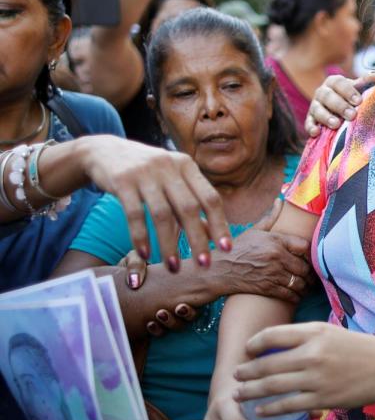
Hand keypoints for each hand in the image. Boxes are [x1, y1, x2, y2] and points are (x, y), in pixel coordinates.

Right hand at [75, 135, 230, 272]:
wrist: (103, 151)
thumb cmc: (146, 173)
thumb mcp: (171, 182)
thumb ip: (191, 205)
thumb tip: (212, 235)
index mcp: (187, 166)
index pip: (210, 198)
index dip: (220, 224)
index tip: (227, 249)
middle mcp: (169, 166)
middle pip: (189, 208)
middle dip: (198, 239)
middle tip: (204, 265)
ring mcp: (144, 172)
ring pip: (162, 214)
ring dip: (169, 244)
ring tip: (173, 268)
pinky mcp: (122, 180)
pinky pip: (134, 214)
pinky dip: (141, 237)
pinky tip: (145, 255)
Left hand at [115, 250, 196, 336]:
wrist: (113, 288)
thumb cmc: (127, 270)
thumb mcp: (132, 261)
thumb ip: (136, 264)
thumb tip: (136, 281)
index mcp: (178, 283)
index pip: (196, 293)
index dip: (196, 300)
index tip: (184, 300)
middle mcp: (176, 300)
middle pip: (192, 313)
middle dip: (188, 313)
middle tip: (179, 308)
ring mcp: (166, 314)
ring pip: (179, 324)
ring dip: (172, 322)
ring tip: (160, 314)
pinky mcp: (155, 326)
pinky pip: (162, 332)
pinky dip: (158, 329)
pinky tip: (149, 324)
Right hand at [210, 203, 311, 302]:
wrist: (218, 270)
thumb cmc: (236, 249)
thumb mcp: (253, 231)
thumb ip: (270, 217)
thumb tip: (280, 201)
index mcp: (275, 240)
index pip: (305, 246)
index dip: (310, 253)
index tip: (310, 257)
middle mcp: (276, 256)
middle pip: (305, 267)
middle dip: (310, 273)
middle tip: (312, 275)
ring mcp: (272, 273)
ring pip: (299, 282)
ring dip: (305, 286)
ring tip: (306, 286)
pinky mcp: (268, 288)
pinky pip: (290, 294)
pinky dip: (296, 296)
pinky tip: (297, 294)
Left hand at [233, 322, 374, 415]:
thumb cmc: (359, 349)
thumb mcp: (331, 333)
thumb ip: (304, 337)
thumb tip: (274, 345)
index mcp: (315, 332)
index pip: (272, 335)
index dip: (254, 344)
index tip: (247, 351)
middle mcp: (313, 353)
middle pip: (267, 364)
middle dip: (246, 371)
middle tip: (236, 376)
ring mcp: (317, 378)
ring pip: (273, 386)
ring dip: (252, 391)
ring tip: (239, 394)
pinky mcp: (323, 399)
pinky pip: (288, 405)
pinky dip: (270, 409)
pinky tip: (261, 410)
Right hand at [304, 73, 374, 136]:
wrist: (340, 111)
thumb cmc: (352, 98)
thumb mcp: (359, 89)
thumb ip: (367, 83)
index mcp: (334, 82)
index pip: (339, 83)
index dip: (348, 91)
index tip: (359, 101)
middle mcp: (322, 92)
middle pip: (327, 96)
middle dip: (340, 106)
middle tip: (352, 115)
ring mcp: (315, 106)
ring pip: (317, 109)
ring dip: (326, 117)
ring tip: (336, 124)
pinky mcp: (310, 119)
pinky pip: (308, 123)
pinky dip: (311, 127)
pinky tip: (316, 132)